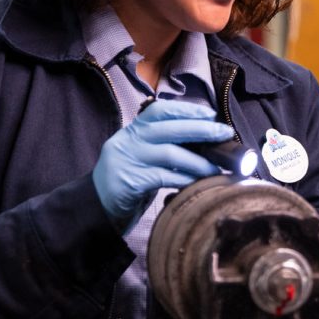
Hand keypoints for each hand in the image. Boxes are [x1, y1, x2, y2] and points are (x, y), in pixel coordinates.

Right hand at [90, 100, 230, 224]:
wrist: (95, 209)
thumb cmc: (127, 183)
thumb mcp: (141, 158)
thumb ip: (162, 146)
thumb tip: (202, 141)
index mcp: (131, 132)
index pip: (159, 110)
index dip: (186, 109)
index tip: (210, 114)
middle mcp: (127, 141)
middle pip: (168, 128)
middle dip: (200, 129)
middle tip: (224, 134)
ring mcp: (126, 160)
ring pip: (169, 153)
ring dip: (198, 160)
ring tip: (217, 167)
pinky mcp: (129, 182)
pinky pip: (164, 177)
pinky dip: (184, 179)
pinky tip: (198, 182)